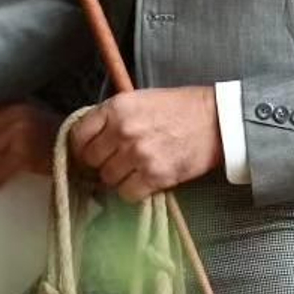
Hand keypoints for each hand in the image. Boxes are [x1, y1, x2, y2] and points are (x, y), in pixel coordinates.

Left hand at [68, 86, 222, 202]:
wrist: (215, 121)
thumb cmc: (177, 108)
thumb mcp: (136, 99)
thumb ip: (110, 116)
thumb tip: (88, 136)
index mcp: (115, 108)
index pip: (78, 134)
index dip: (80, 146)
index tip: (87, 151)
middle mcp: (123, 131)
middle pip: (90, 159)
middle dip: (98, 163)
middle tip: (110, 162)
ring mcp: (139, 155)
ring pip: (107, 178)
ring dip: (115, 178)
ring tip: (129, 171)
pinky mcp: (156, 176)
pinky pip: (128, 194)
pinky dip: (131, 191)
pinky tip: (141, 182)